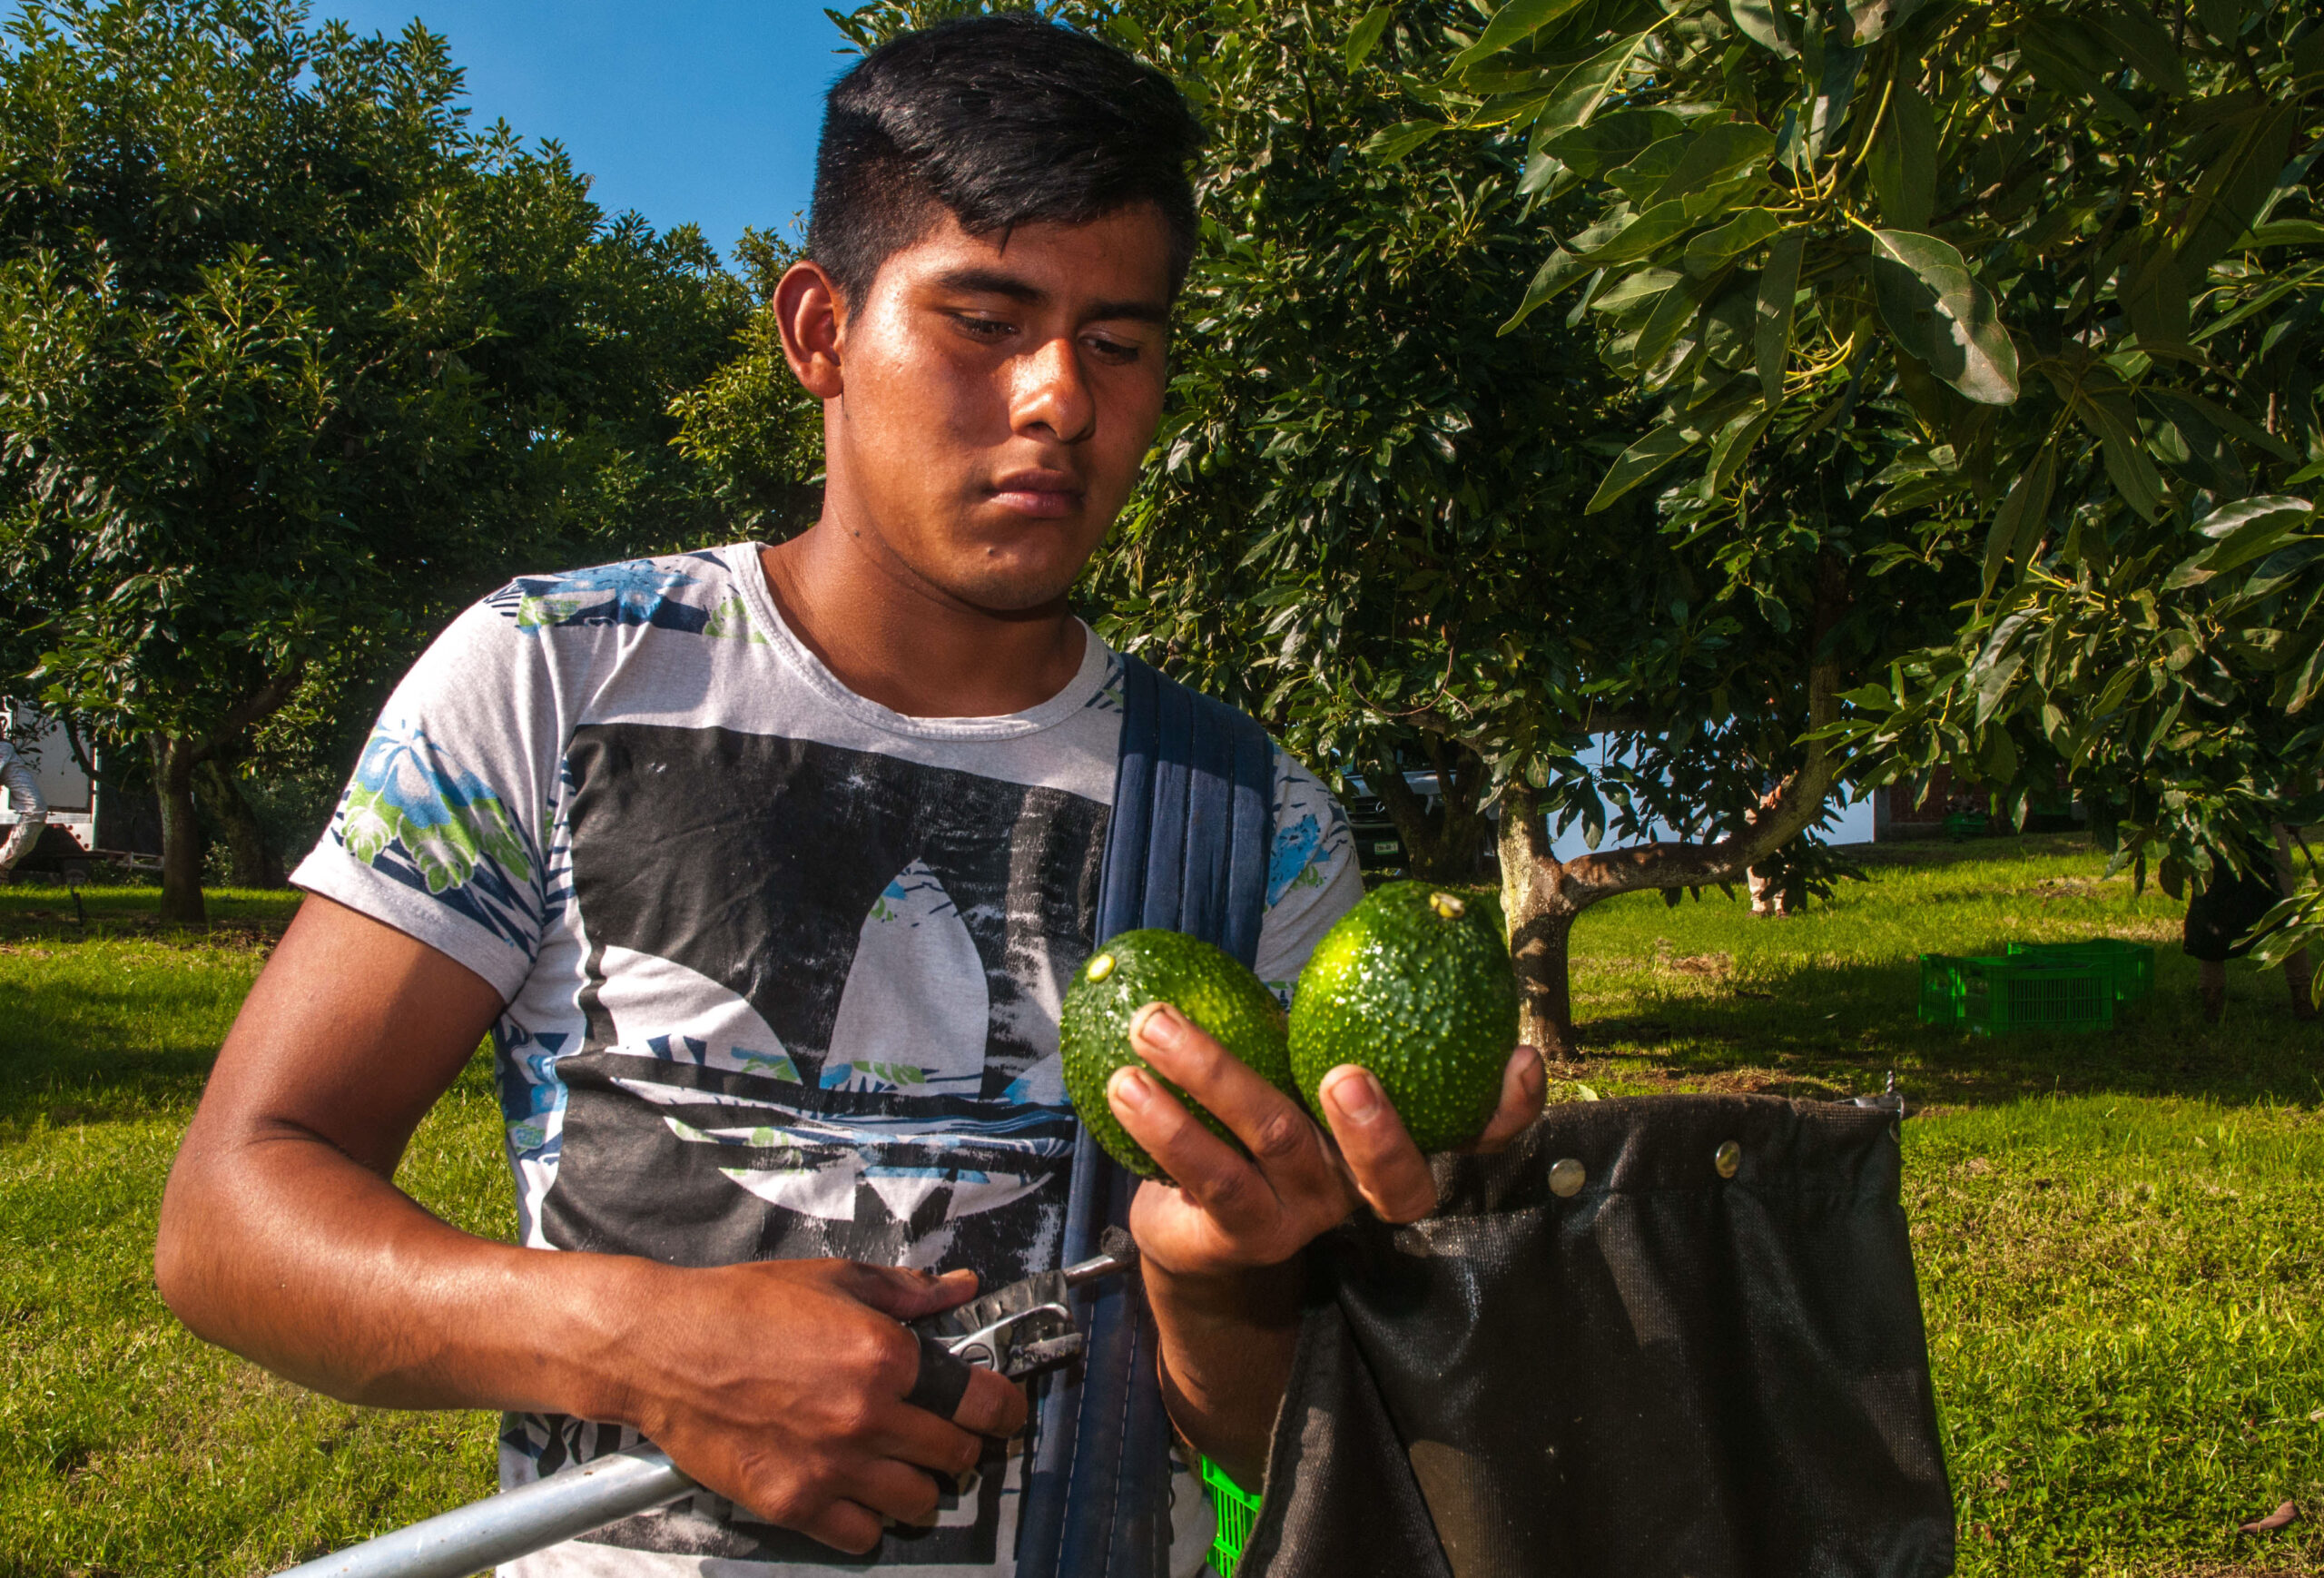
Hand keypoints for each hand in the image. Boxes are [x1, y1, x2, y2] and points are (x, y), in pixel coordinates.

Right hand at [614, 1258, 1028, 1554]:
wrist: (664, 1347)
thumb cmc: (742, 1306)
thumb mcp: (834, 1279)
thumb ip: (906, 1291)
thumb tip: (961, 1288)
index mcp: (886, 1357)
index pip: (982, 1402)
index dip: (1005, 1409)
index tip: (1005, 1414)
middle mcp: (867, 1417)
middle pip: (956, 1456)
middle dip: (961, 1446)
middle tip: (945, 1435)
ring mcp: (832, 1467)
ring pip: (918, 1504)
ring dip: (920, 1487)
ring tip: (900, 1466)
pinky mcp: (794, 1503)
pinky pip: (862, 1536)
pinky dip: (868, 1521)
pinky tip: (855, 1493)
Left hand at [1107, 1002, 1543, 1279]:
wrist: (1192, 1230)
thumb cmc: (1258, 1120)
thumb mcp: (1299, 1066)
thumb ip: (1322, 1019)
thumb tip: (1352, 923)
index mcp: (1391, 1140)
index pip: (1477, 1137)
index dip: (1510, 1107)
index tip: (1518, 1055)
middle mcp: (1358, 1190)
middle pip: (1394, 1177)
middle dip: (1376, 1127)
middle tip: (1343, 1073)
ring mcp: (1304, 1220)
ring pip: (1274, 1146)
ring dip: (1210, 1074)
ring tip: (1151, 1025)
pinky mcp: (1240, 1237)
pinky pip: (1206, 1175)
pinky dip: (1163, 1121)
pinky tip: (1124, 1082)